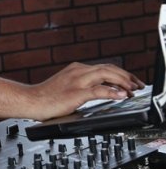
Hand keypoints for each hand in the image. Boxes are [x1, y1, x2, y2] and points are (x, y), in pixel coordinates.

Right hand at [30, 62, 144, 120]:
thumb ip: (82, 85)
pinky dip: (112, 92)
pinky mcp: (75, 93)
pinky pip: (98, 90)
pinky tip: (121, 95)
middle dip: (126, 76)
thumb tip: (100, 91)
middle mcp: (78, 70)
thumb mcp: (67, 86)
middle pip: (108, 68)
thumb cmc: (46, 97)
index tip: (131, 81)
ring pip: (106, 74)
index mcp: (76, 68)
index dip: (120, 73)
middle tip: (138, 84)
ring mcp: (77, 80)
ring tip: (133, 89)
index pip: (104, 67)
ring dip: (123, 81)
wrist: (30, 100)